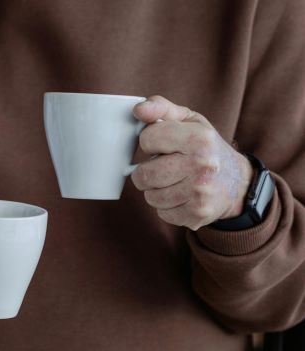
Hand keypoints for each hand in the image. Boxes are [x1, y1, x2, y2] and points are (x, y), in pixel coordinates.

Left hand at [131, 96, 252, 229]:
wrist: (238, 183)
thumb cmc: (206, 148)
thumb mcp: (190, 121)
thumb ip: (161, 108)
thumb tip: (138, 109)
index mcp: (199, 138)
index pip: (147, 139)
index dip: (150, 142)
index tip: (162, 144)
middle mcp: (202, 166)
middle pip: (143, 174)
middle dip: (147, 171)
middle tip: (164, 167)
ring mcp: (200, 193)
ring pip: (150, 196)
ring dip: (156, 190)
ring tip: (174, 181)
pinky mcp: (197, 214)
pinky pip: (162, 213)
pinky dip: (167, 206)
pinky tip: (181, 196)